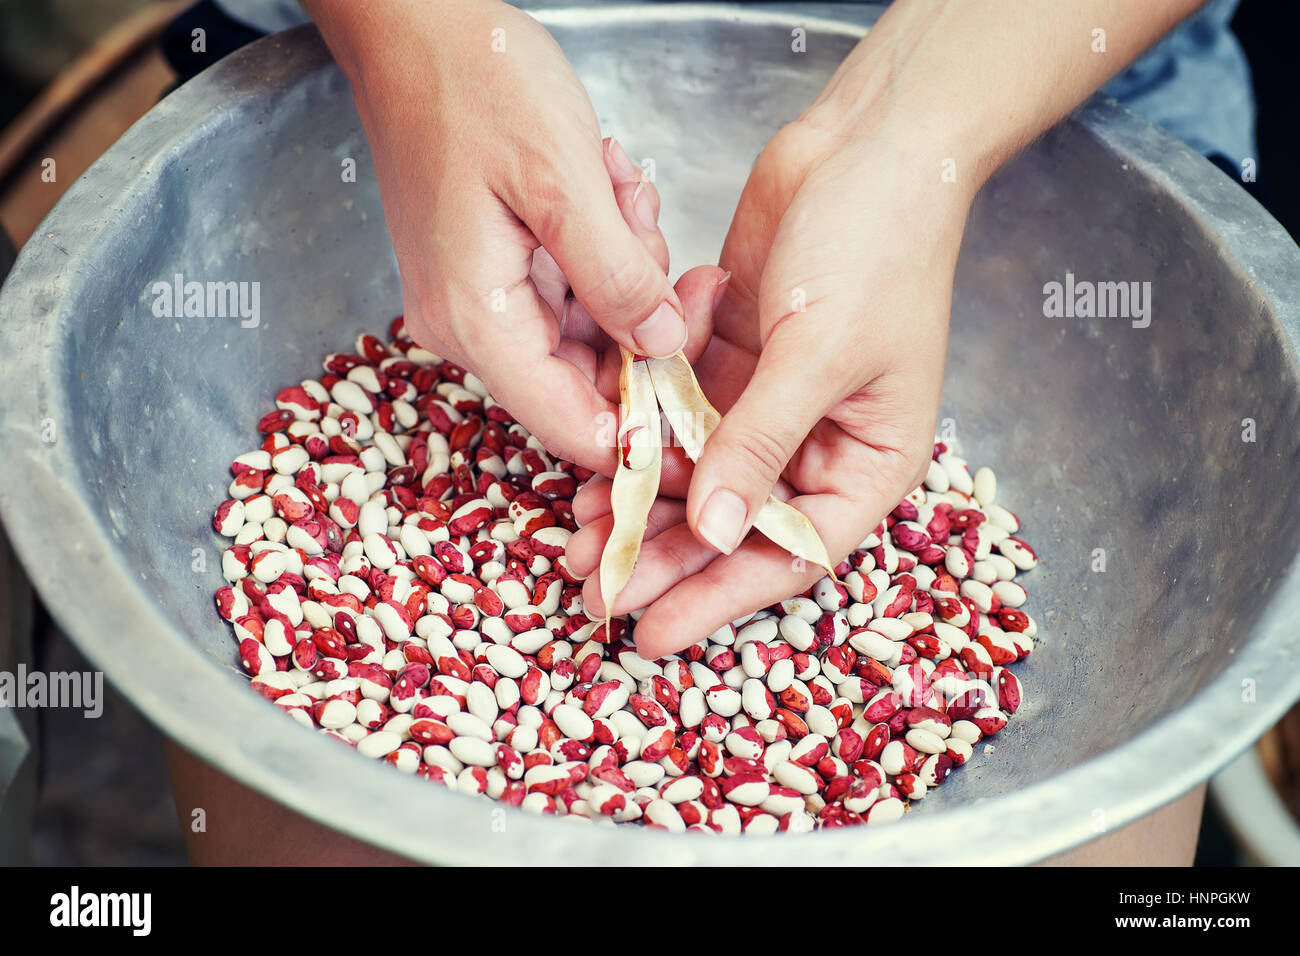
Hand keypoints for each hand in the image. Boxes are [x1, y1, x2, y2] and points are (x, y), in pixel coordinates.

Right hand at [305, 0, 686, 471]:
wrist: (417, 26)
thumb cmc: (476, 83)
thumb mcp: (564, 182)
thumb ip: (619, 279)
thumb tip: (664, 349)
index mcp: (479, 321)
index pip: (573, 427)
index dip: (645, 431)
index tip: (703, 403)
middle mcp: (472, 326)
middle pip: (589, 377)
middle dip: (646, 319)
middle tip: (667, 248)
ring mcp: (481, 299)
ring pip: (590, 327)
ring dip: (626, 267)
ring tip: (615, 191)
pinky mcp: (495, 269)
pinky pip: (572, 288)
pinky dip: (605, 247)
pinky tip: (602, 188)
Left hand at [568, 112, 974, 657]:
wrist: (870, 142)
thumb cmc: (878, 246)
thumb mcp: (819, 354)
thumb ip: (759, 444)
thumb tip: (711, 536)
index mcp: (868, 461)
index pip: (786, 553)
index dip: (716, 597)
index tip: (650, 630)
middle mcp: (819, 441)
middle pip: (731, 521)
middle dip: (661, 551)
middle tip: (591, 584)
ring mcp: (773, 399)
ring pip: (696, 467)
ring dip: (639, 490)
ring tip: (576, 524)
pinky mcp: (736, 356)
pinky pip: (680, 405)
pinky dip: (645, 419)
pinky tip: (602, 437)